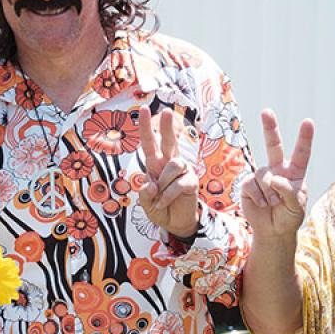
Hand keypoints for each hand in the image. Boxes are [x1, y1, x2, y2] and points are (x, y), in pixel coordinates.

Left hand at [134, 106, 200, 239]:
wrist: (176, 224)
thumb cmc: (160, 210)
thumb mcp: (146, 203)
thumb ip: (145, 194)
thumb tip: (151, 184)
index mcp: (155, 165)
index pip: (150, 143)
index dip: (146, 127)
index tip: (143, 109)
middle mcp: (169, 164)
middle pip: (169, 141)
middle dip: (166, 126)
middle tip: (166, 111)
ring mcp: (183, 171)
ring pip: (173, 164)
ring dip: (163, 182)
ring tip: (159, 197)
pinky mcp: (191, 181)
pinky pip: (179, 183)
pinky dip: (168, 195)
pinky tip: (164, 203)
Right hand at [241, 109, 312, 240]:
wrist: (272, 231)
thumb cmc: (289, 217)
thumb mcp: (297, 208)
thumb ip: (290, 192)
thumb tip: (274, 179)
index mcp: (295, 173)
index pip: (301, 153)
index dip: (304, 138)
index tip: (308, 122)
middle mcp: (278, 170)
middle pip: (273, 145)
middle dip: (269, 128)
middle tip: (266, 111)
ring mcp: (262, 176)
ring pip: (264, 175)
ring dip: (269, 193)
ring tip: (273, 204)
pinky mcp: (248, 185)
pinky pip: (251, 185)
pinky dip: (258, 197)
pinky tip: (262, 205)